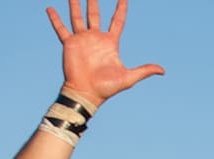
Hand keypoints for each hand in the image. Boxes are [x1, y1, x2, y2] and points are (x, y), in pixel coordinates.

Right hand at [48, 0, 163, 106]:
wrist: (87, 93)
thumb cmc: (107, 87)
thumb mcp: (129, 78)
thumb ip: (144, 71)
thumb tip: (163, 71)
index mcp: (110, 43)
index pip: (117, 21)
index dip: (120, 8)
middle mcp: (96, 38)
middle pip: (95, 14)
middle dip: (93, 1)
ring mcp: (82, 40)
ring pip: (78, 17)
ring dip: (75, 4)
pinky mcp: (70, 44)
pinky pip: (61, 29)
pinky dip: (55, 19)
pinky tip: (50, 8)